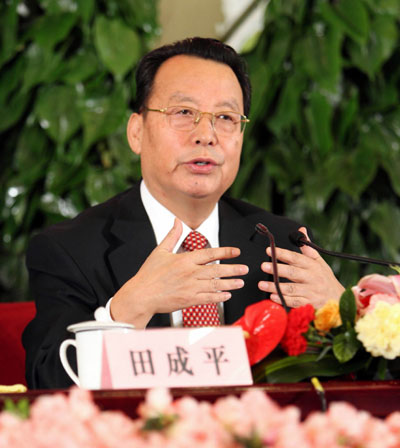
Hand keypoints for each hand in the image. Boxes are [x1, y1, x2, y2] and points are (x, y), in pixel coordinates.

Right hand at [111, 218, 247, 326]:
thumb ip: (172, 236)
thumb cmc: (149, 274)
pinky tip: (227, 294)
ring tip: (241, 282)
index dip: (225, 252)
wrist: (141, 296)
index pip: (209, 254)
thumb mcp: (159, 251)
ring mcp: (190, 288)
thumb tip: (177, 220)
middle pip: (216, 270)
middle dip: (233, 269)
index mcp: (184, 260)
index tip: (236, 251)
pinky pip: (208, 298)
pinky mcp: (189, 300)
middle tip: (245, 269)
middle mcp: (190, 273)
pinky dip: (219, 296)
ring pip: (215, 285)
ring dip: (230, 283)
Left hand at [258, 227, 344, 308]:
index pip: (296, 258)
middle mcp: (311, 278)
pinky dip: (283, 300)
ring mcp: (310, 292)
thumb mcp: (319, 261)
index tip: (269, 250)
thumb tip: (301, 230)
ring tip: (261, 284)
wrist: (338, 299)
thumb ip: (307, 247)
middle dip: (277, 269)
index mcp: (312, 266)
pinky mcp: (308, 304)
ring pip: (291, 289)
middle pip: (293, 273)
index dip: (282, 253)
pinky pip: (294, 302)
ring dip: (275, 287)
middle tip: (263, 266)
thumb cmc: (325, 278)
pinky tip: (272, 297)